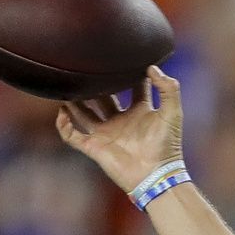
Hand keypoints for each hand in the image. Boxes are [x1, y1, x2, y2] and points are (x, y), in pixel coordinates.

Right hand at [56, 65, 183, 192]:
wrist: (156, 175)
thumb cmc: (167, 146)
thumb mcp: (173, 113)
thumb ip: (168, 89)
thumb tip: (152, 67)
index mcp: (140, 112)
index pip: (133, 88)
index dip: (130, 75)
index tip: (123, 60)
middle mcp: (121, 121)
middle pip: (103, 98)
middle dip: (95, 86)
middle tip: (86, 69)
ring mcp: (106, 134)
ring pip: (84, 113)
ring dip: (74, 102)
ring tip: (65, 85)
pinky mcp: (94, 147)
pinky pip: (72, 136)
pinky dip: (63, 125)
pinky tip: (61, 112)